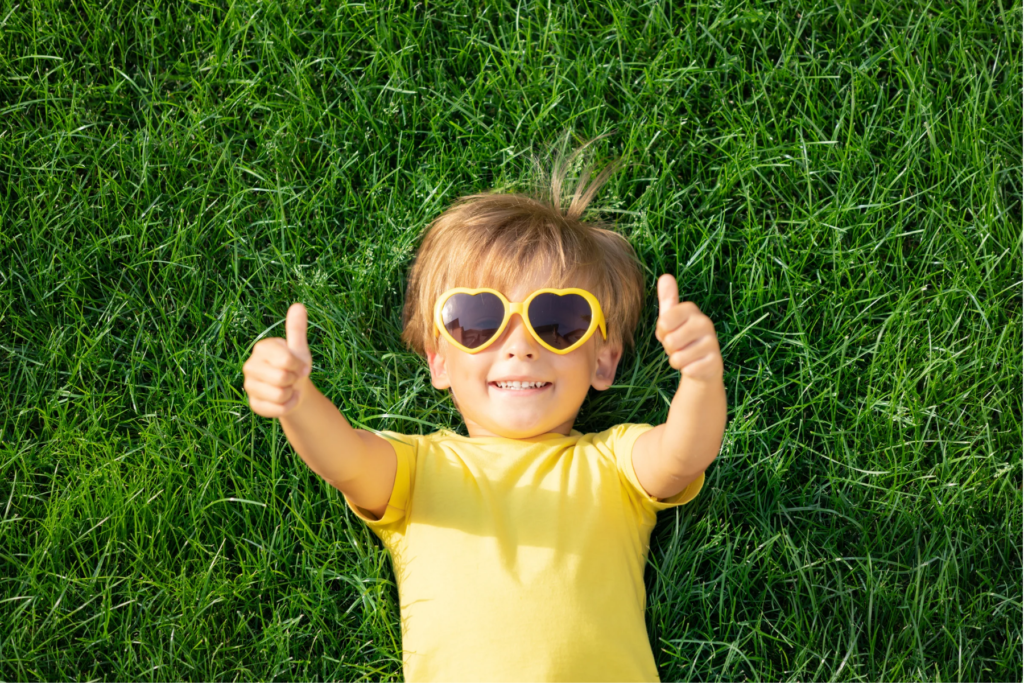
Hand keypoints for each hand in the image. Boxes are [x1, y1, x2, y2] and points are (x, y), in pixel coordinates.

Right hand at [242, 303, 314, 417]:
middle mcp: (250, 366)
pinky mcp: (253, 404)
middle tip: (292, 377)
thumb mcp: (299, 348)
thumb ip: (297, 329)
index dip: (299, 366)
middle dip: (294, 380)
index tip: (299, 365)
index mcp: (262, 348)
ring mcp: (249, 386)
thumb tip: (298, 305)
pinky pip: (278, 409)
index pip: (286, 361)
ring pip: (280, 395)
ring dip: (291, 393)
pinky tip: (285, 400)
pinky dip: (288, 406)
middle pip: (282, 379)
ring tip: (288, 387)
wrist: (294, 389)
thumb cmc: (296, 365)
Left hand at [655, 274, 723, 382]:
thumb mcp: (671, 319)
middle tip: (679, 346)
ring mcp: (712, 342)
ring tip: (687, 355)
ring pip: (678, 357)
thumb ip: (668, 299)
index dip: (662, 332)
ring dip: (677, 360)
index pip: (664, 321)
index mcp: (691, 310)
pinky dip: (686, 370)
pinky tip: (694, 365)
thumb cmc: (682, 338)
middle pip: (670, 341)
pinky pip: (688, 370)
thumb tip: (665, 276)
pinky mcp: (715, 362)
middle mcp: (705, 322)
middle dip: (669, 348)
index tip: (670, 331)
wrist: (702, 365)